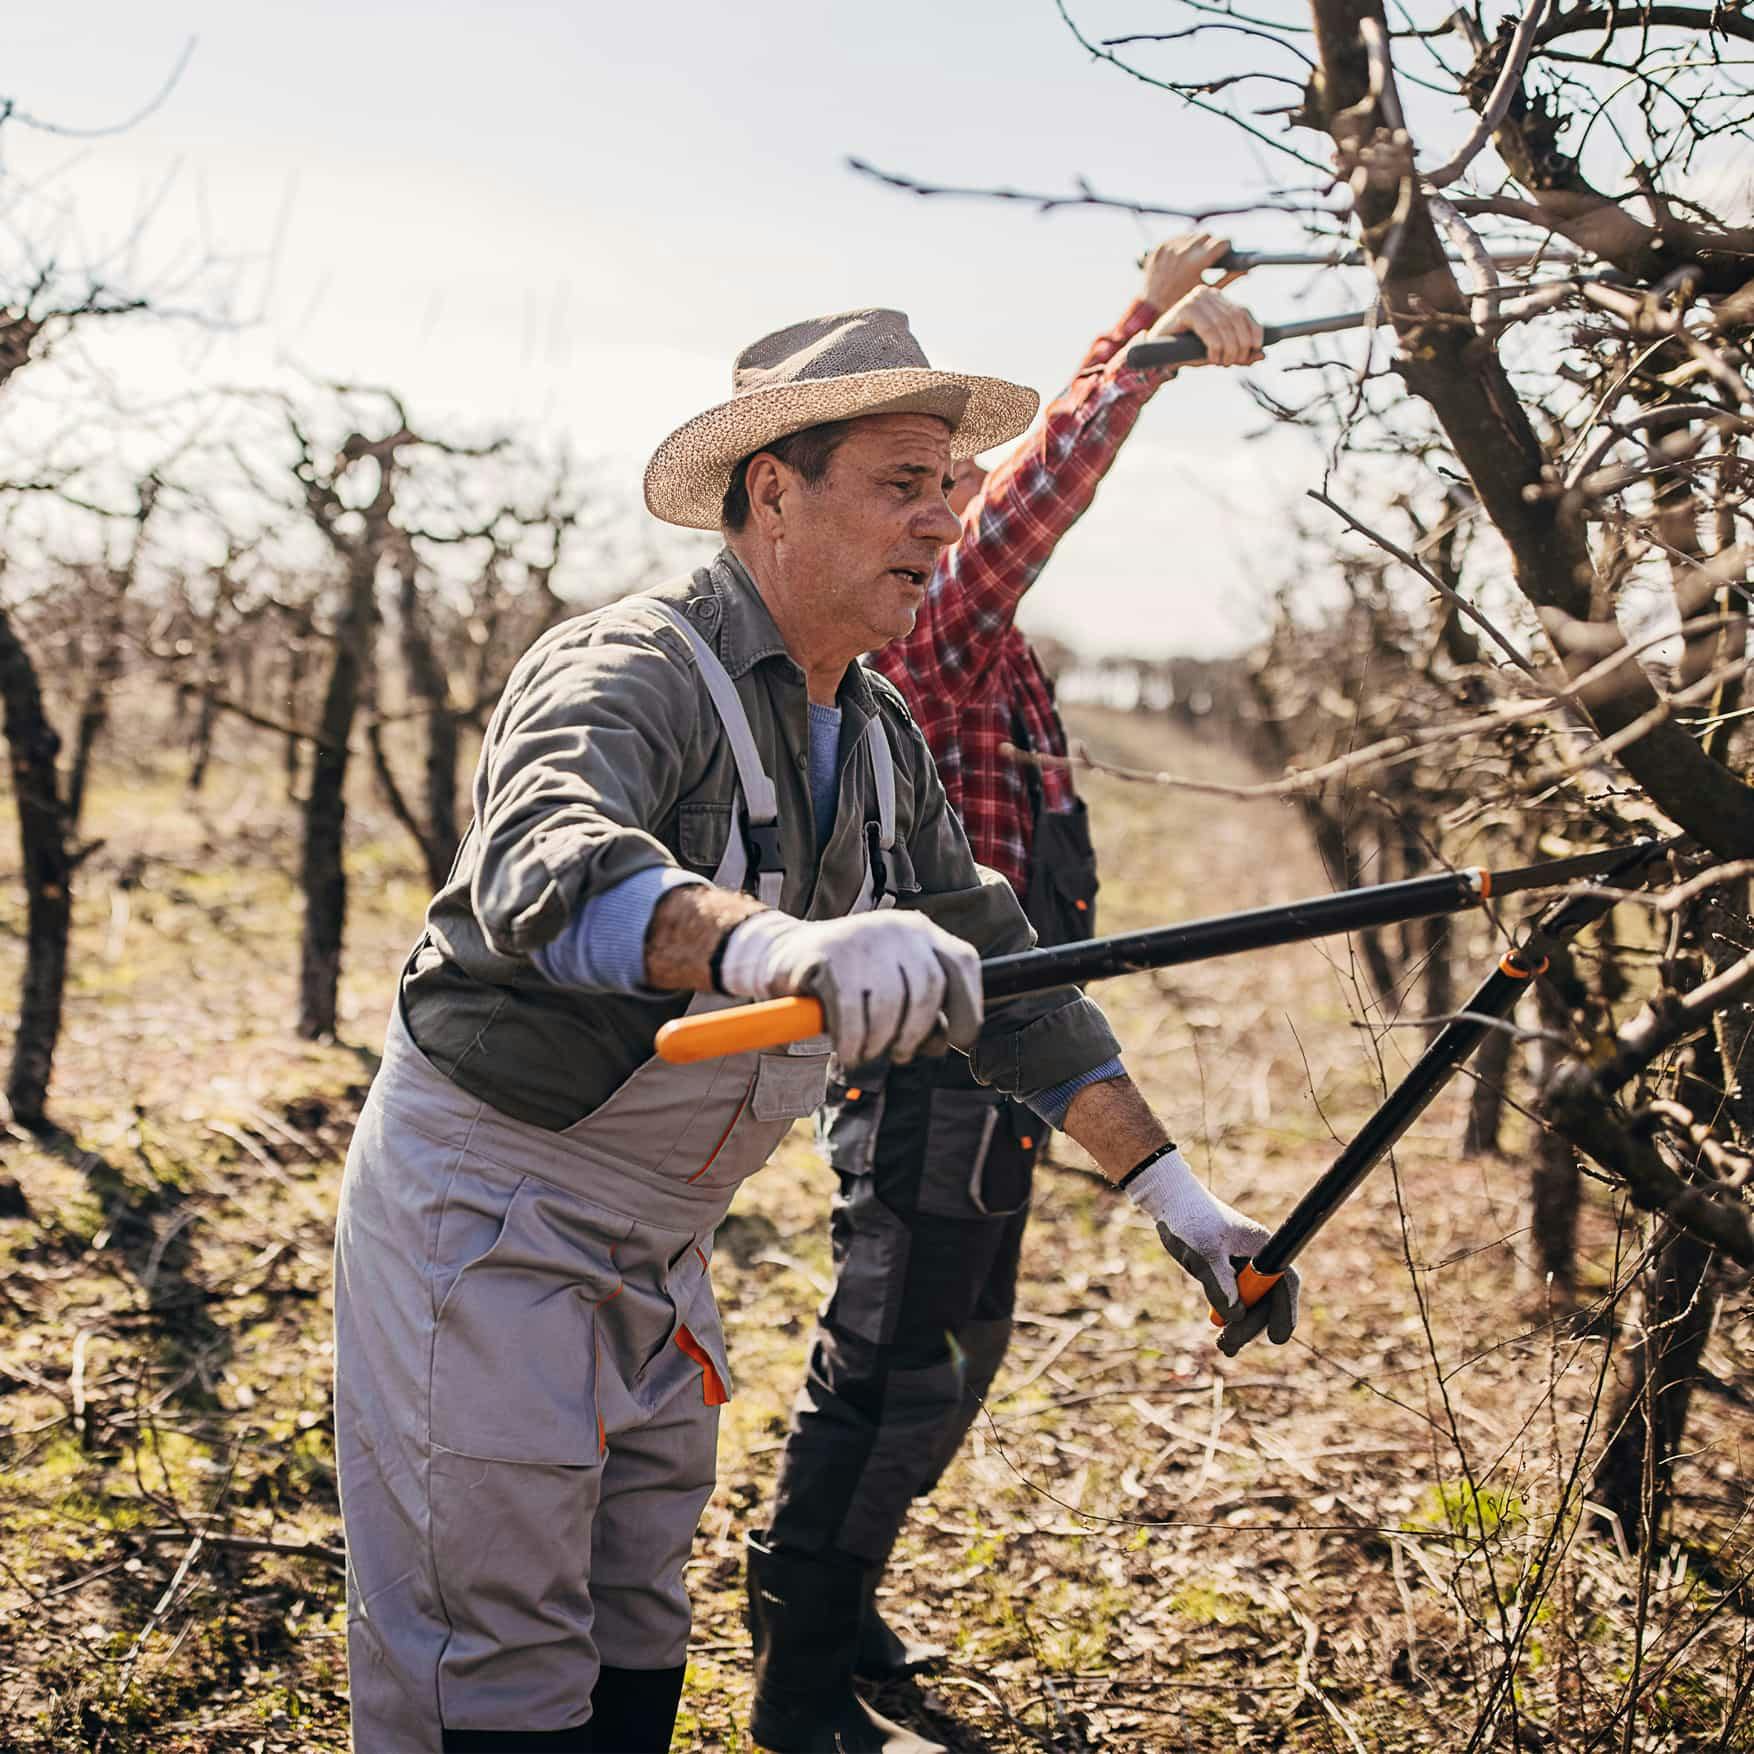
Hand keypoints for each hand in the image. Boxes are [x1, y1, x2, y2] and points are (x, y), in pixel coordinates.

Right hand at [717, 909, 981, 1065]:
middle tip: (900, 1054)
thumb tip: (941, 1043)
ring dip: (879, 1042)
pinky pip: (851, 1014)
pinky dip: (852, 1042)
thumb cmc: (849, 981)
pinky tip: (848, 1051)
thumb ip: (923, 1010)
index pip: (962, 965)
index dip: (968, 1010)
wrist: (784, 956)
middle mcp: (895, 928)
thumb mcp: (894, 988)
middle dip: (915, 1034)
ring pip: (888, 1006)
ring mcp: (861, 938)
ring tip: (867, 1052)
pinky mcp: (828, 956)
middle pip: (926, 992)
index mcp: (920, 930)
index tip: (959, 1042)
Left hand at [1121, 1147, 1299, 1355]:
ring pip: (1251, 1303)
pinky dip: (1231, 1317)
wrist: (1169, 1202)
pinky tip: (1223, 1336)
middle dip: (1252, 1325)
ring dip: (1241, 1326)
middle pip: (1267, 1299)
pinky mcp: (1228, 1272)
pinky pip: (1237, 1299)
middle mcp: (1258, 1257)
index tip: (1277, 1337)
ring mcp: (1244, 1265)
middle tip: (1228, 1345)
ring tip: (1224, 1346)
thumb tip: (1235, 1316)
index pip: (1285, 1281)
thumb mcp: (1204, 1253)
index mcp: (1262, 1246)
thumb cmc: (1189, 1218)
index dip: (1285, 1310)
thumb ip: (1219, 1284)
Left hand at [1139, 231, 1242, 312]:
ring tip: (1195, 258)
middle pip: (1207, 235)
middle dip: (1210, 244)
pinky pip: (1176, 238)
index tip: (1226, 252)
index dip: (1225, 247)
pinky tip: (1181, 258)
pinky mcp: (1159, 248)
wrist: (1151, 310)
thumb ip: (1228, 278)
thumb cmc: (1184, 305)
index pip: (1222, 242)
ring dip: (1195, 244)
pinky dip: (1181, 245)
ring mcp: (1169, 248)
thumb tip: (1246, 269)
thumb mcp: (1208, 292)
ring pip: (1192, 235)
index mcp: (1197, 262)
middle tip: (1209, 257)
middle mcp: (1183, 251)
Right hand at [1145, 286, 1264, 368]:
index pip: (1244, 312)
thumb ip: (1238, 352)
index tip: (1252, 352)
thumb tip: (1262, 354)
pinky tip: (1212, 358)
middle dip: (1240, 344)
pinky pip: (1209, 330)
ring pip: (1225, 325)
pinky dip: (1215, 347)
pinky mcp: (1185, 309)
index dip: (1253, 333)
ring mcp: (1195, 299)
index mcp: (1217, 298)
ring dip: (1228, 349)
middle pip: (1236, 319)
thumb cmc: (1184, 350)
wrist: (1154, 354)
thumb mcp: (1216, 351)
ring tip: (1222, 362)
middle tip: (1234, 362)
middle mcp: (1207, 293)